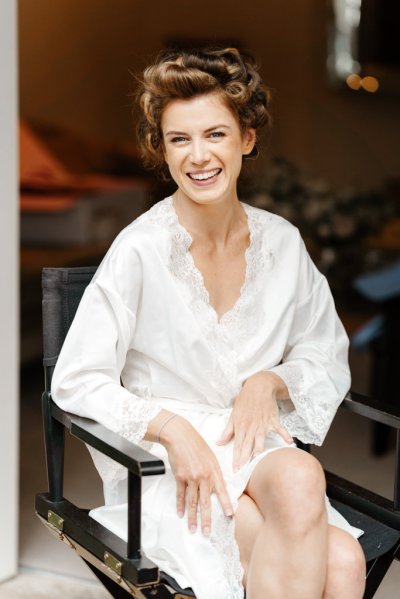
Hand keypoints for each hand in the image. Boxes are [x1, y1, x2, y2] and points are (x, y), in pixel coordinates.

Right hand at [160, 415, 233, 535]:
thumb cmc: (196, 444)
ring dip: (192, 517)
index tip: (230, 515)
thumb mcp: (211, 457)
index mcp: (214, 470)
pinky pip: (181, 495)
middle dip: (207, 519)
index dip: (226, 504)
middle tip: (207, 532)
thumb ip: (214, 472)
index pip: (222, 490)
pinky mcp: (180, 477)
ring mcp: (191, 478)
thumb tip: (218, 486)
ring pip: (192, 502)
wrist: (180, 436)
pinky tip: (181, 514)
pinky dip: (180, 505)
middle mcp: (203, 476)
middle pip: (205, 502)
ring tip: (193, 529)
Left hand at [217, 371, 292, 470]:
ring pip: (261, 439)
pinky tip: (289, 442)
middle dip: (245, 458)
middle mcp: (251, 427)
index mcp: (241, 426)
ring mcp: (263, 424)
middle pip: (247, 445)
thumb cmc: (245, 401)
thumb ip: (227, 431)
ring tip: (259, 459)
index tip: (235, 469)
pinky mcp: (273, 420)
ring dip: (259, 449)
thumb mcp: (233, 414)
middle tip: (243, 471)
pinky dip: (285, 435)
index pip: (237, 445)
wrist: (258, 387)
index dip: (236, 458)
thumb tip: (218, 443)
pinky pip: (280, 429)